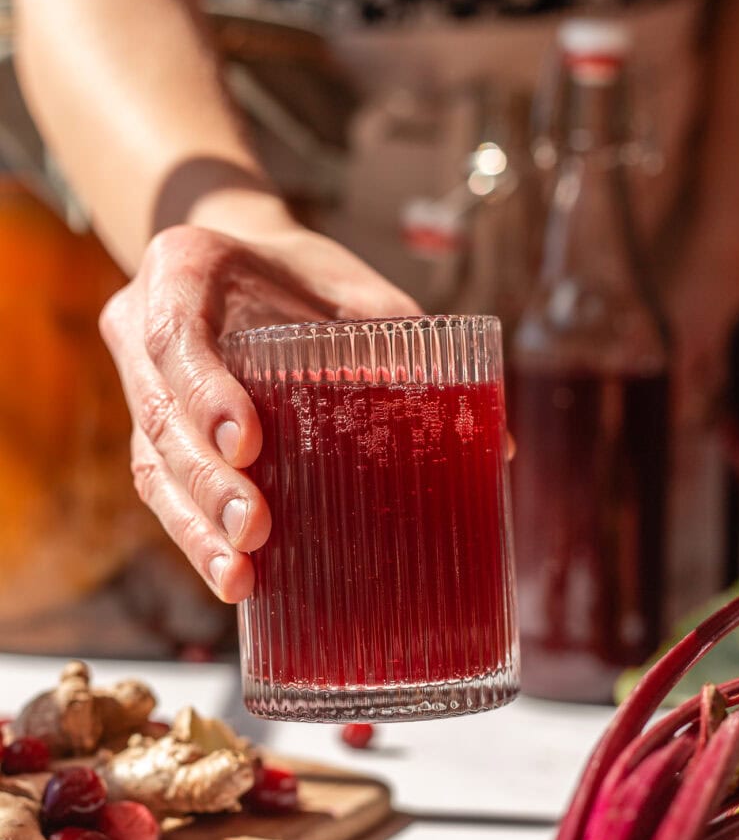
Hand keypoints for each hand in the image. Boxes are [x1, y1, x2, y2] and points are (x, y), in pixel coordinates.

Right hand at [99, 222, 418, 601]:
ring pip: (151, 462)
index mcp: (184, 269)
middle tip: (256, 531)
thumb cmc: (308, 278)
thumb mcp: (358, 294)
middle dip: (206, 483)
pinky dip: (194, 534)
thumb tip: (498, 447)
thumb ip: (414, 349)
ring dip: (194, 527)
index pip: (177, 335)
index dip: (205, 394)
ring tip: (239, 576)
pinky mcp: (154, 431)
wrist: (250, 263)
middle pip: (159, 415)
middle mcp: (144, 325)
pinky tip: (231, 576)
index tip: (248, 444)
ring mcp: (139, 382)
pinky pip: (160, 486)